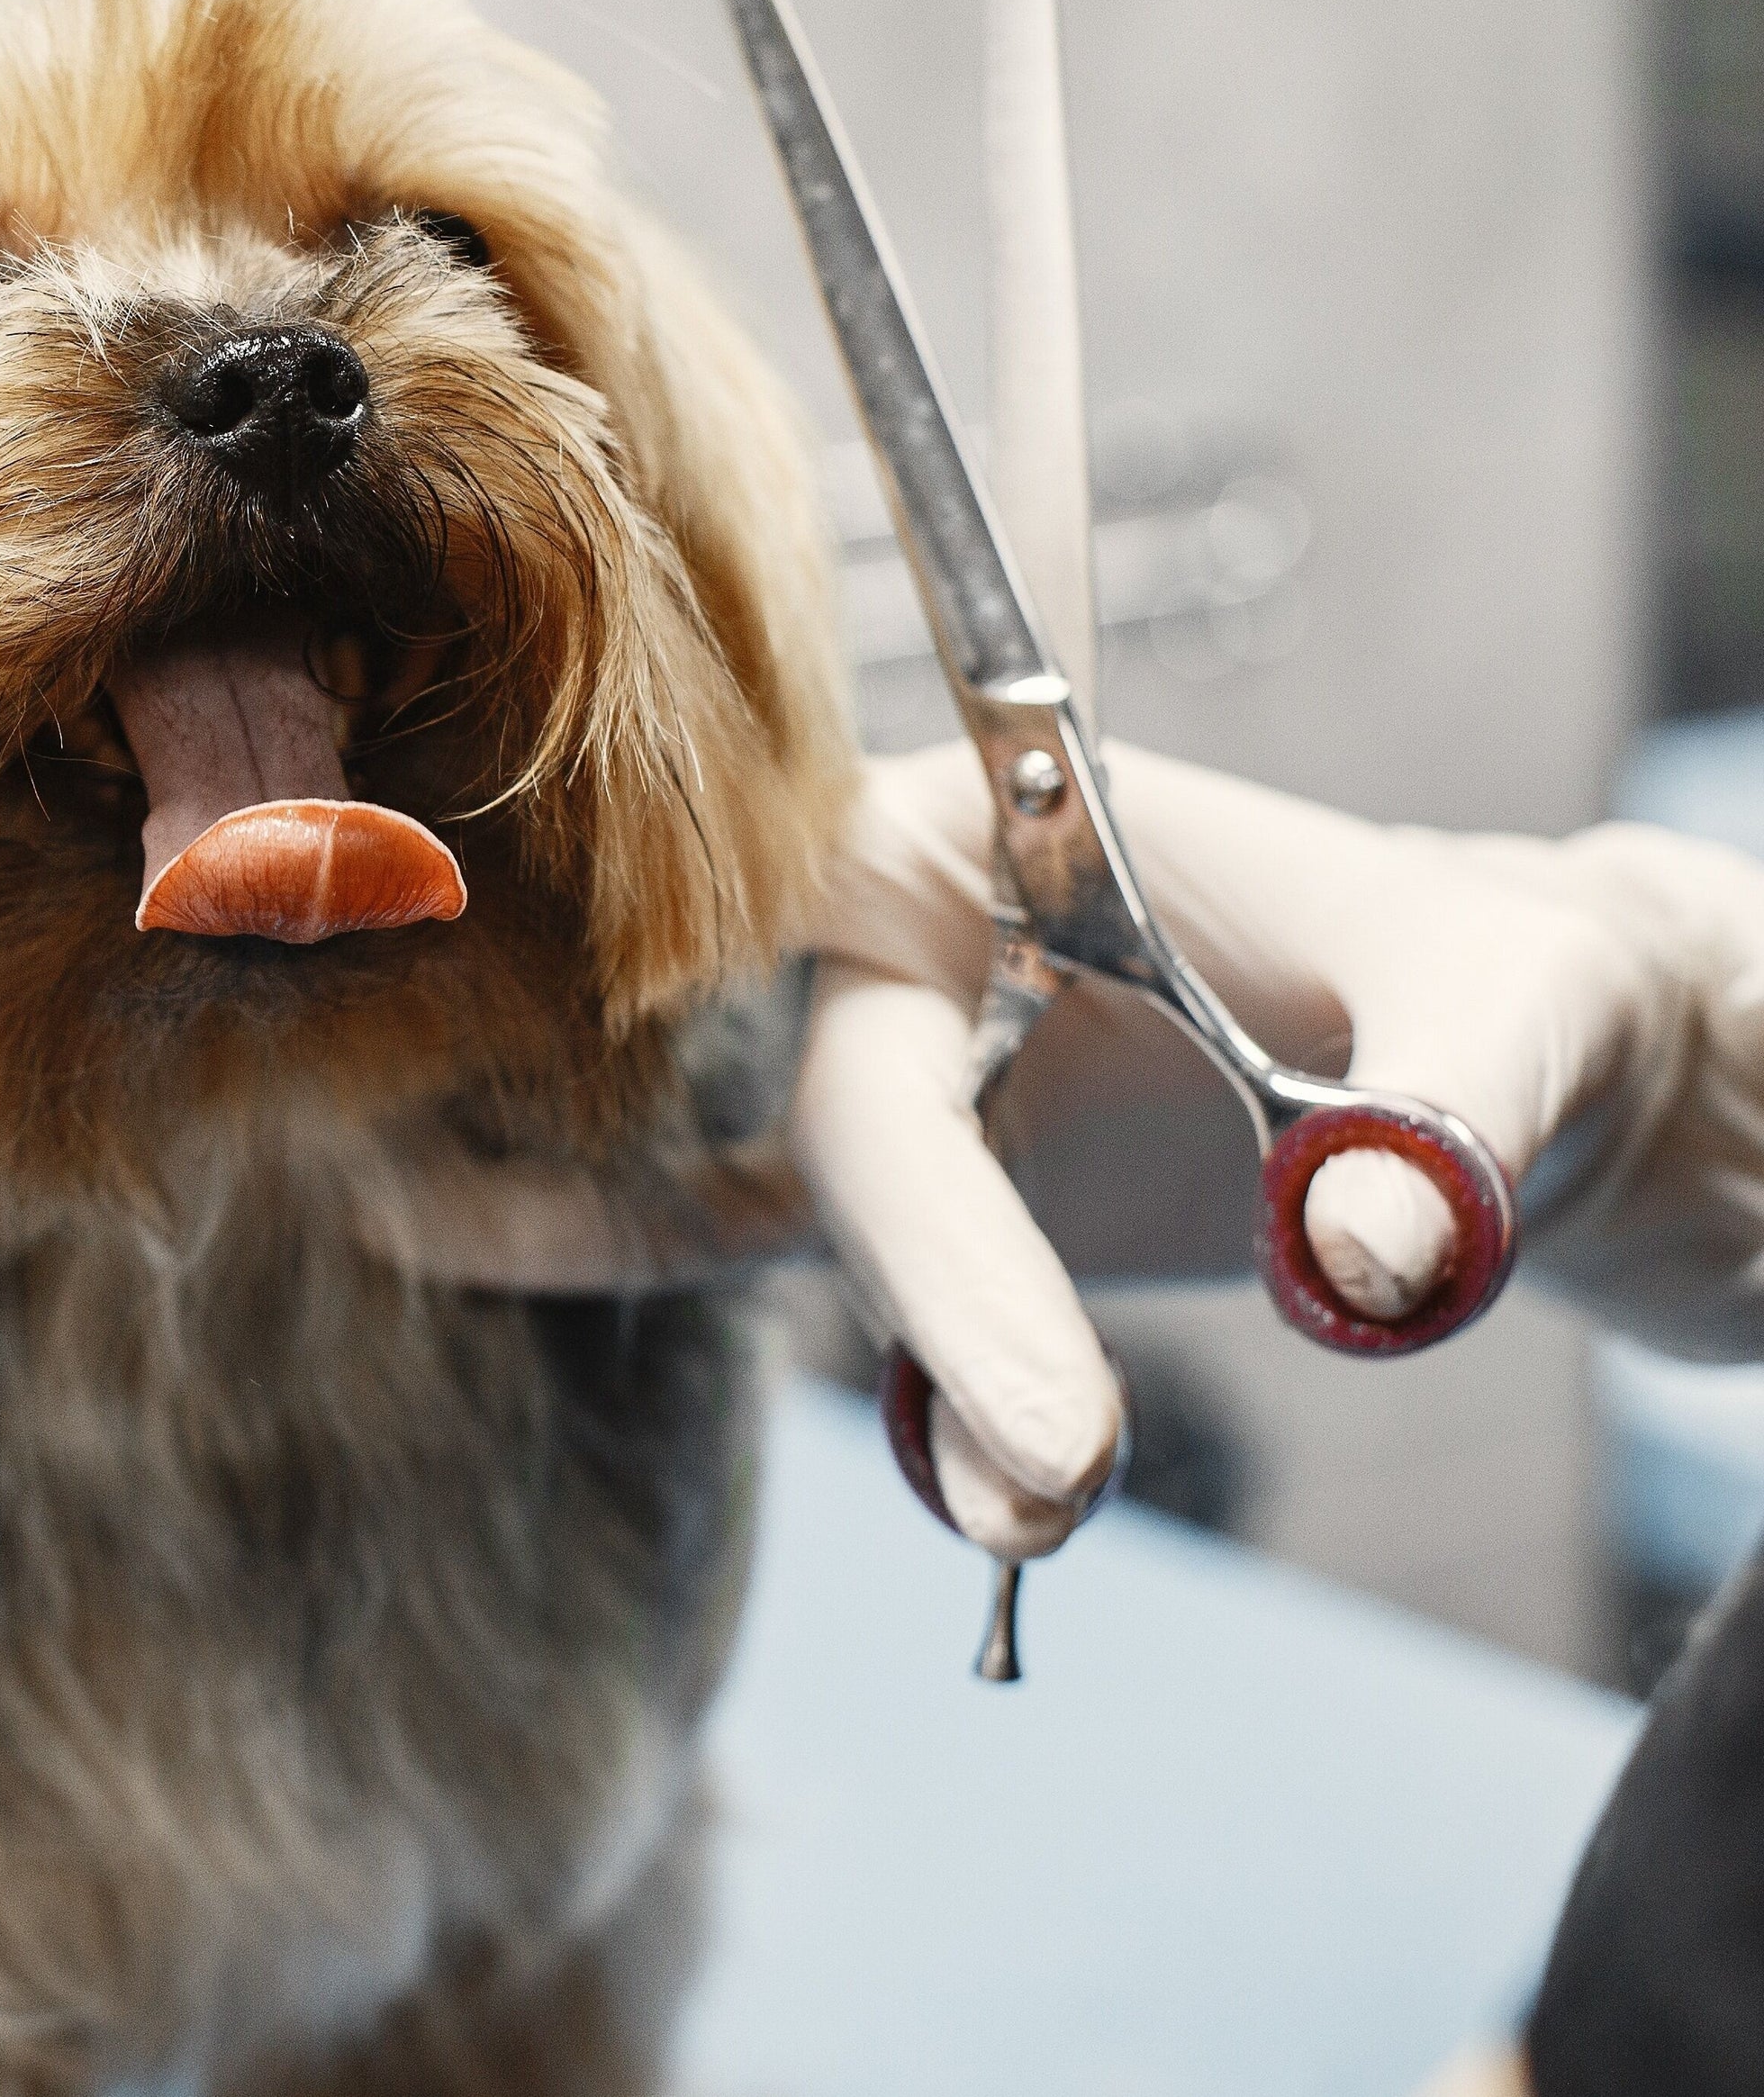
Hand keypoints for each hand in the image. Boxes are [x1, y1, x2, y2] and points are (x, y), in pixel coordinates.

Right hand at [793, 741, 1763, 1559]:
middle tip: (1061, 1454)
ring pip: (870, 1245)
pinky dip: (916, 1410)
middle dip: (941, 1291)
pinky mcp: (956, 1224)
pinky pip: (900, 1316)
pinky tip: (970, 1494)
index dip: (824, 1043)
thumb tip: (1361, 1263)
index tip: (926, 1206)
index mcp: (982, 826)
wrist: (1514, 1075)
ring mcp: (925, 1098)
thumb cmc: (1497, 976)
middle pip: (856, 1121)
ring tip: (1047, 1512)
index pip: (845, 921)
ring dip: (949, 1388)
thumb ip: (1441, 1111)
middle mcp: (910, 954)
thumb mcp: (1512, 999)